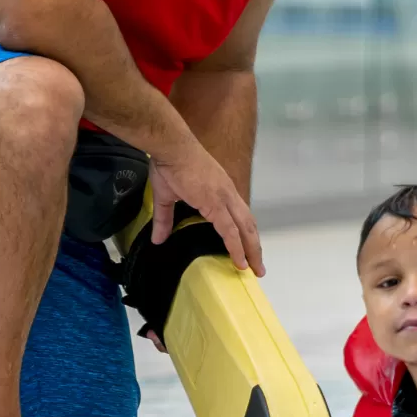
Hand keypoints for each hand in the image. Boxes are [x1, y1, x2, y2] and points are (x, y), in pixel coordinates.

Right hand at [148, 136, 263, 275]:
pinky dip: (237, 246)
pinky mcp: (215, 203)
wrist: (172, 147)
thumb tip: (157, 239)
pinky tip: (240, 261)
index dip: (246, 234)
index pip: (240, 217)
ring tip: (255, 269)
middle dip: (255, 247)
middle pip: (248, 225)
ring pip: (245, 229)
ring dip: (252, 250)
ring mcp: (224, 199)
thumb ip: (164, 219)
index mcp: (221, 192)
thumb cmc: (170, 164)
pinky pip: (229, 230)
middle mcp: (229, 195)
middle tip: (259, 267)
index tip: (250, 250)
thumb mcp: (167, 197)